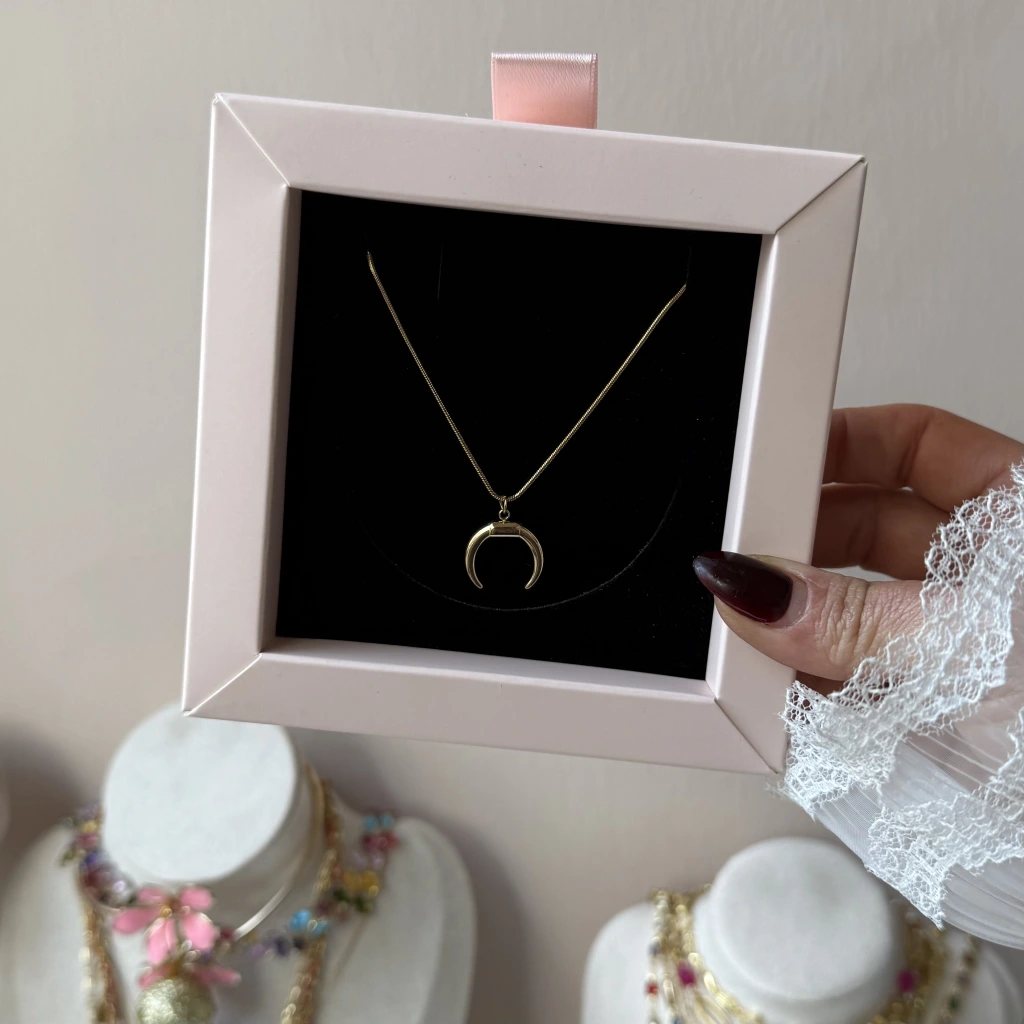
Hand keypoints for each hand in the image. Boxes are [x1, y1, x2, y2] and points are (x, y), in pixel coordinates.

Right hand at [693, 405, 1023, 692]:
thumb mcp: (974, 646)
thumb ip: (860, 623)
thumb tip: (760, 594)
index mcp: (1019, 519)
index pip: (913, 444)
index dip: (834, 443)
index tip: (765, 459)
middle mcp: (988, 573)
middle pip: (864, 524)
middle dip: (797, 543)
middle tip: (743, 559)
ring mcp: (961, 641)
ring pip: (850, 603)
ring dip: (799, 618)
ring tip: (755, 630)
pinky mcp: (935, 706)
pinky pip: (853, 672)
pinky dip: (813, 677)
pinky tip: (781, 682)